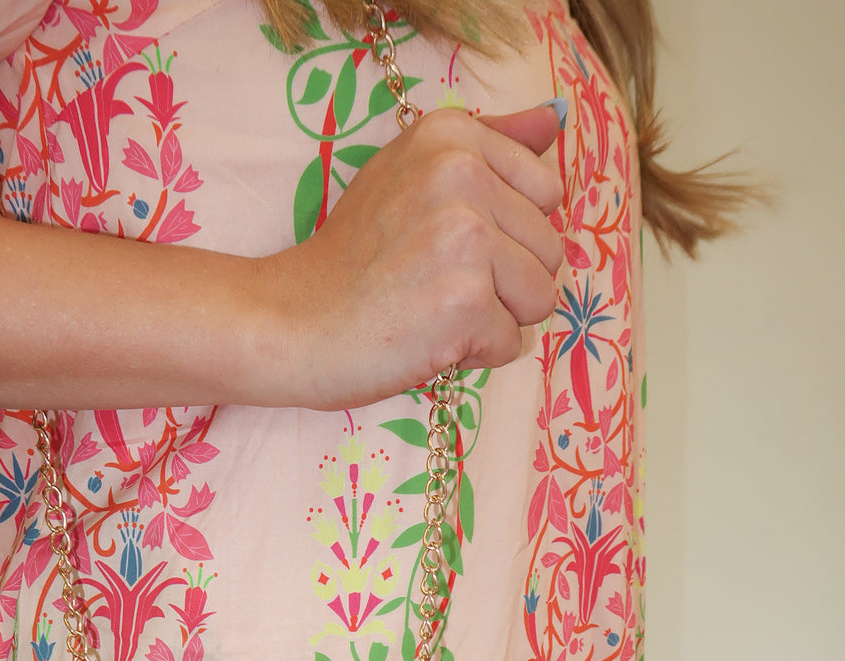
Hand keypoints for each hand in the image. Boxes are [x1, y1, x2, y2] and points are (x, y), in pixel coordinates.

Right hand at [263, 103, 563, 409]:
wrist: (291, 322)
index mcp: (452, 136)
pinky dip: (475, 355)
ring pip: (539, 297)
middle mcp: (462, 174)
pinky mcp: (467, 302)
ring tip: (436, 310)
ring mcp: (466, 238)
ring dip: (496, 319)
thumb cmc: (351, 261)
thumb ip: (489, 144)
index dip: (507, 233)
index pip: (546, 193)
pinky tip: (428, 338)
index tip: (446, 245)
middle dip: (504, 281)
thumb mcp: (409, 173)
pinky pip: (513, 344)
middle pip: (549, 249)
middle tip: (435, 283)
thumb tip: (553, 121)